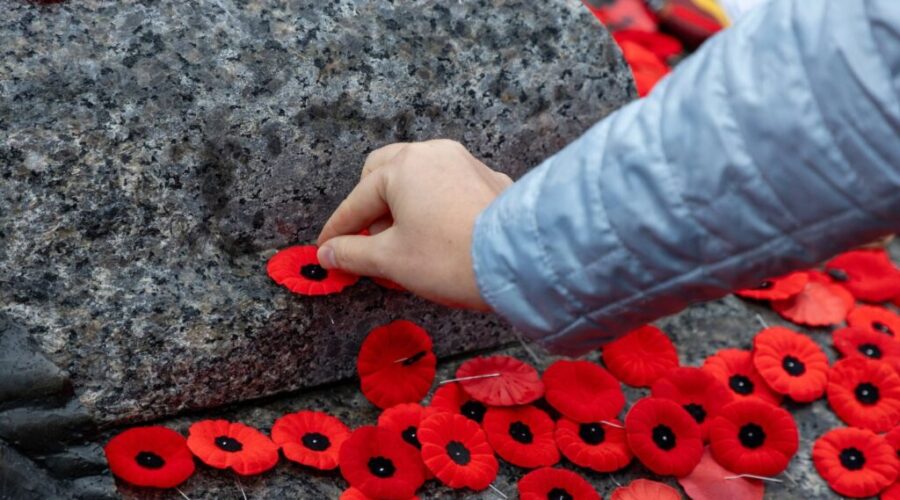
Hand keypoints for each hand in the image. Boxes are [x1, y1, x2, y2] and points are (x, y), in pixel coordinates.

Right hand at [316, 140, 511, 309]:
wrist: (520, 262)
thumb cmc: (451, 258)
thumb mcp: (392, 261)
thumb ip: (353, 254)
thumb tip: (329, 254)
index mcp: (403, 167)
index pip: (357, 201)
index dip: (339, 230)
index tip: (327, 249)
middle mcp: (434, 154)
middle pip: (385, 173)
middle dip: (371, 206)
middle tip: (369, 240)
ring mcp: (465, 163)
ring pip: (419, 177)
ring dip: (402, 205)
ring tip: (404, 242)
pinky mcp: (490, 180)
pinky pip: (448, 186)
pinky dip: (433, 206)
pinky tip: (438, 235)